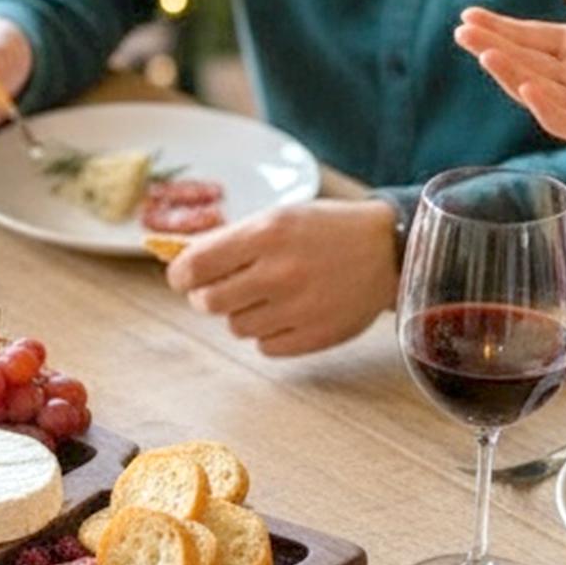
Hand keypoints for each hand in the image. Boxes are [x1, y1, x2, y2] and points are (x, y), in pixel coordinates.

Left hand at [163, 198, 399, 358]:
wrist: (386, 251)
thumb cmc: (324, 229)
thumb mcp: (278, 217)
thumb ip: (231, 239)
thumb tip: (181, 260)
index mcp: (266, 234)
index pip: (196, 265)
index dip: (180, 275)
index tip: (180, 277)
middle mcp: (279, 272)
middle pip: (209, 302)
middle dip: (205, 296)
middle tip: (217, 289)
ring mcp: (298, 308)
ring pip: (237, 327)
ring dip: (240, 314)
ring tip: (263, 296)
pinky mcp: (314, 337)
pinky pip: (265, 347)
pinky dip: (267, 334)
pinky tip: (286, 313)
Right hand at [456, 0, 565, 234]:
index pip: (532, 36)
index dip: (501, 27)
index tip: (469, 15)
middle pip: (525, 61)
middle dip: (493, 45)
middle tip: (462, 30)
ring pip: (536, 90)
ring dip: (510, 75)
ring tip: (485, 53)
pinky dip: (545, 107)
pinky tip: (528, 89)